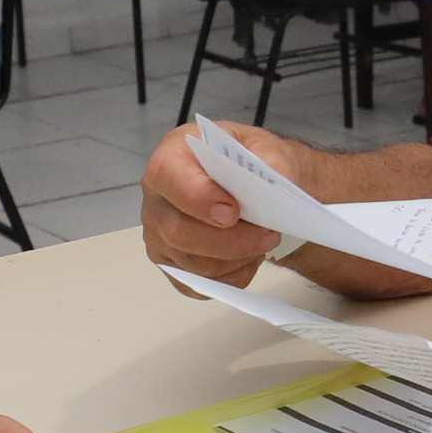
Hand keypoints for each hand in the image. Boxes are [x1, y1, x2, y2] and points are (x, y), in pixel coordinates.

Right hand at [139, 123, 290, 283]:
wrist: (251, 186)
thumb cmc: (247, 164)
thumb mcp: (264, 147)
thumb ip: (270, 158)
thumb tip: (274, 178)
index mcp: (172, 156)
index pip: (168, 176)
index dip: (199, 197)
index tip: (233, 211)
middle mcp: (157, 198)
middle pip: (180, 233)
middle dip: (231, 241)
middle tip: (268, 234)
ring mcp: (159, 236)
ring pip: (194, 265)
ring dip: (237, 259)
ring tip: (262, 241)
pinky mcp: (172, 265)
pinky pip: (201, 285)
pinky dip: (232, 276)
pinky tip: (246, 256)